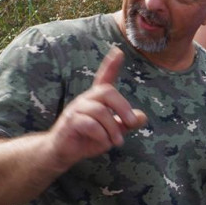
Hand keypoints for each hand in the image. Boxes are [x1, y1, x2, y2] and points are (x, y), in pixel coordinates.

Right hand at [48, 47, 146, 168]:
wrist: (63, 152)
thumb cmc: (89, 139)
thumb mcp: (113, 132)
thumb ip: (127, 124)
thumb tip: (142, 116)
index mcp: (97, 100)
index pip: (104, 78)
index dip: (111, 65)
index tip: (119, 52)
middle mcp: (86, 100)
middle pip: (107, 92)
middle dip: (123, 108)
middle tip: (131, 124)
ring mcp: (75, 110)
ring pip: (100, 111)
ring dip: (113, 128)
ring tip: (116, 141)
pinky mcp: (69, 122)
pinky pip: (89, 124)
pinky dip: (101, 135)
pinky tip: (103, 142)